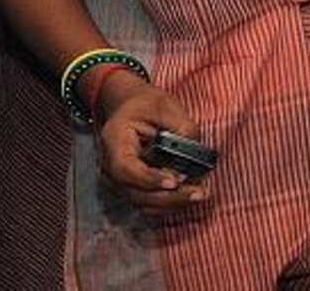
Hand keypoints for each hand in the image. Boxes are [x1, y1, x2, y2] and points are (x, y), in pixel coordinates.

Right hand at [95, 72, 208, 215]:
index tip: (175, 182)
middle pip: (136, 192)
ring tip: (199, 194)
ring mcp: (118, 180)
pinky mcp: (130, 187)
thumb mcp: (165, 105)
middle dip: (169, 197)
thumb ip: (181, 128)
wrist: (127, 107)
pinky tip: (190, 194)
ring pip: (143, 203)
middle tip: (198, 192)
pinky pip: (148, 202)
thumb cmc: (144, 104)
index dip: (150, 179)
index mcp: (114, 140)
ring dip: (172, 204)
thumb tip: (195, 155)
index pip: (126, 168)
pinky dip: (169, 203)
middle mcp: (110, 165)